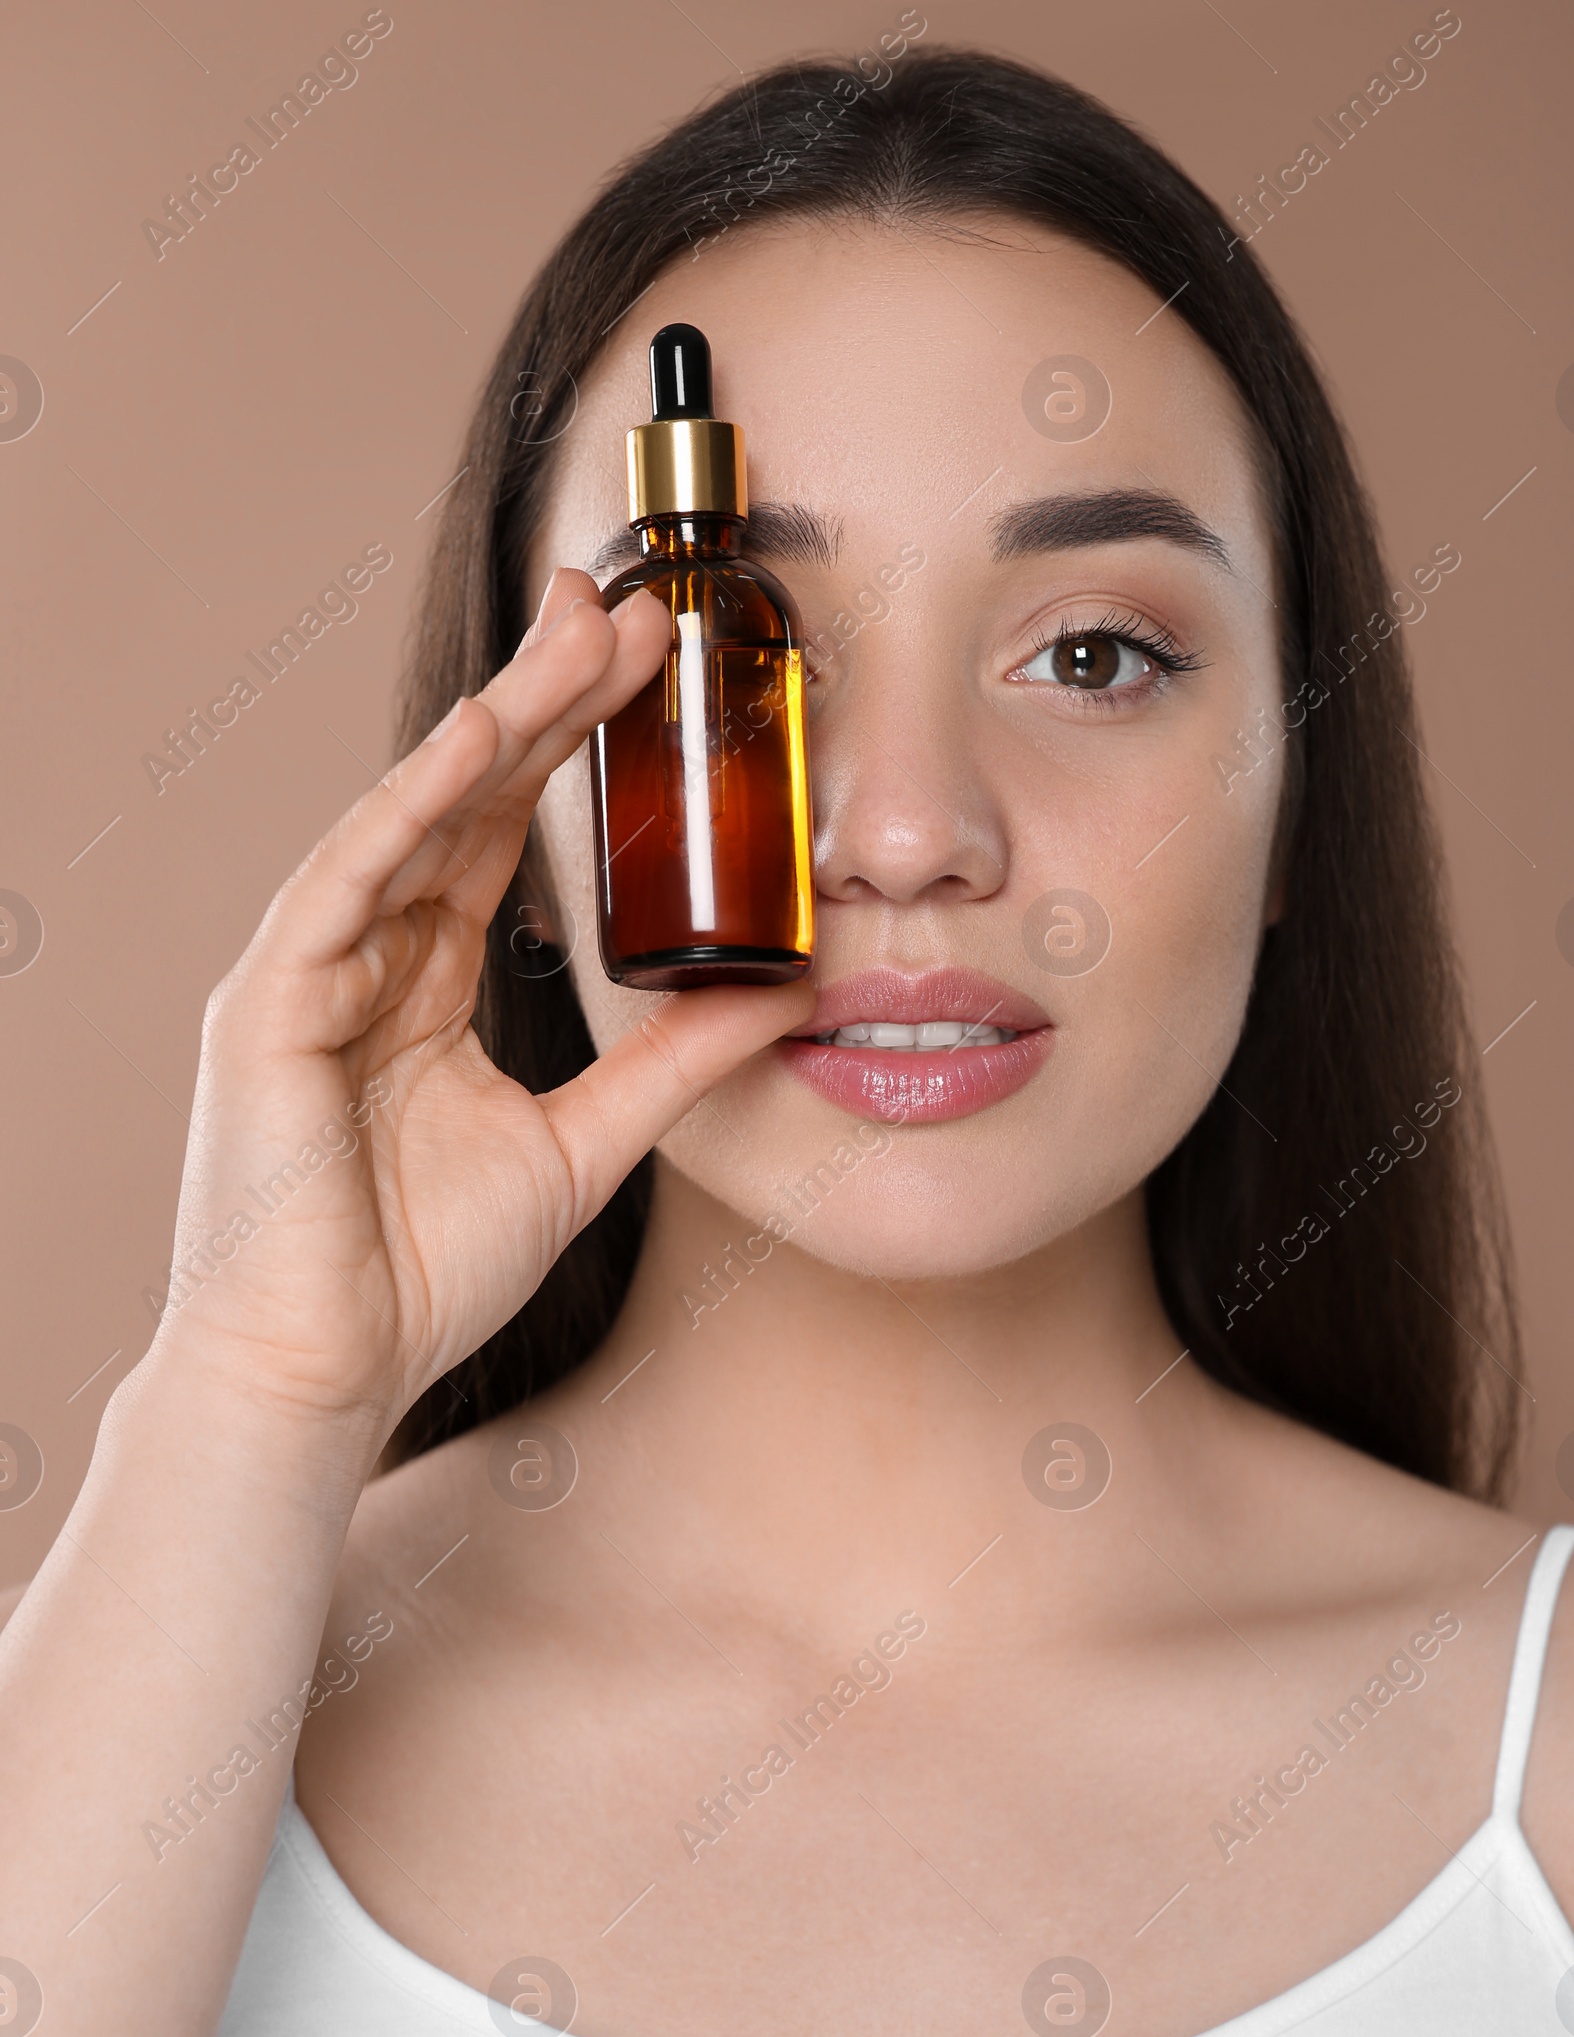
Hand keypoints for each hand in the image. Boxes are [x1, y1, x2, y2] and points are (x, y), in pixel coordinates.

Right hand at [149, 572, 813, 1436]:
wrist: (326, 1374)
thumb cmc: (422, 1271)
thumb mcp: (585, 1145)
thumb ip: (674, 1062)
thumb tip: (781, 991)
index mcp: (426, 982)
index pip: (502, 832)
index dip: (569, 743)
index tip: (642, 662)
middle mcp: (366, 955)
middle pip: (463, 794)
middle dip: (545, 694)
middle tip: (625, 601)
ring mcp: (311, 971)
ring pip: (411, 812)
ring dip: (496, 717)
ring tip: (576, 631)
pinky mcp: (269, 1004)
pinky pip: (346, 881)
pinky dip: (411, 805)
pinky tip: (479, 736)